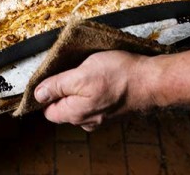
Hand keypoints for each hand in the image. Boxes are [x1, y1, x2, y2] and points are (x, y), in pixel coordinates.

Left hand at [34, 50, 152, 131]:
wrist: (151, 81)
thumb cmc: (118, 76)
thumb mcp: (81, 75)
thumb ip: (57, 86)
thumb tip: (37, 95)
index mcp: (75, 114)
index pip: (48, 110)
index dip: (45, 93)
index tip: (51, 76)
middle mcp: (87, 120)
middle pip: (63, 107)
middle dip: (63, 89)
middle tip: (72, 69)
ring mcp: (101, 117)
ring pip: (79, 103)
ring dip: (80, 87)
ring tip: (88, 70)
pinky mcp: (112, 110)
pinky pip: (94, 100)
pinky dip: (93, 89)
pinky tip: (101, 76)